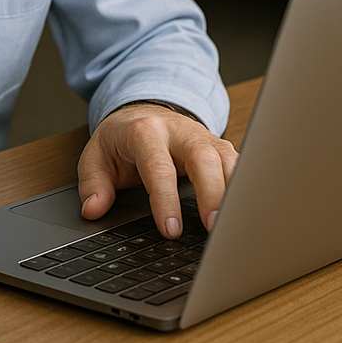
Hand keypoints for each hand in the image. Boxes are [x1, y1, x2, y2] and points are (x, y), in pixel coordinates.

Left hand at [77, 103, 237, 236]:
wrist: (143, 111)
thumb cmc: (121, 139)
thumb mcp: (96, 156)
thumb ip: (93, 183)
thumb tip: (93, 209)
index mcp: (145, 132)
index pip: (158, 166)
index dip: (165, 199)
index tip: (170, 231)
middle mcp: (179, 131)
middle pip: (202, 156)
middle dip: (212, 192)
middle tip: (215, 228)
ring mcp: (204, 138)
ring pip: (228, 158)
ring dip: (235, 192)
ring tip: (238, 226)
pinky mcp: (220, 148)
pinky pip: (240, 165)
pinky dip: (246, 188)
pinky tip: (249, 214)